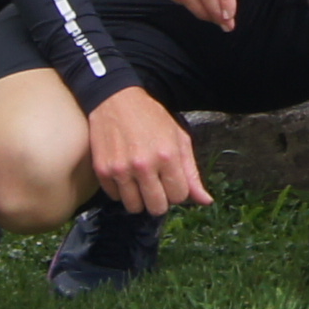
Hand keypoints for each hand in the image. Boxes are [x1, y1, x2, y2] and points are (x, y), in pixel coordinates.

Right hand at [88, 85, 209, 216]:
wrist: (116, 101)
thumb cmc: (151, 118)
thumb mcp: (178, 138)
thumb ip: (192, 172)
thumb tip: (206, 201)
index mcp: (167, 156)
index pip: (179, 197)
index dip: (177, 190)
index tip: (171, 179)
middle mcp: (144, 165)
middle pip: (157, 208)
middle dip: (160, 200)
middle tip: (156, 183)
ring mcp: (121, 169)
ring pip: (134, 207)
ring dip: (139, 198)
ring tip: (140, 180)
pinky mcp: (102, 171)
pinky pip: (115, 197)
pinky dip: (121, 191)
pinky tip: (125, 174)